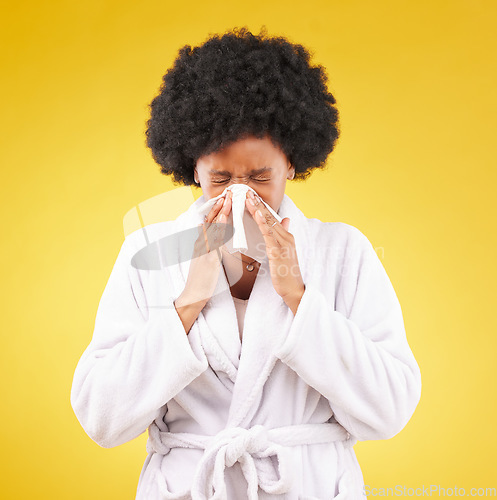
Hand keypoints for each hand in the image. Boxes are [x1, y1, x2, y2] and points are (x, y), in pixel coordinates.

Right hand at [179, 190, 232, 306]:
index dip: (217, 209)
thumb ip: (206, 245)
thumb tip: (205, 231)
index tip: (224, 198)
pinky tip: (225, 221)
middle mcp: (201, 244)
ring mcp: (204, 250)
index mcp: (201, 243)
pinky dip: (220, 229)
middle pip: (210, 220)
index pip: (209, 222)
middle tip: (227, 192)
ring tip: (228, 199)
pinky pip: (215, 241)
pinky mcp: (208, 259)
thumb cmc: (201, 279)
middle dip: (219, 206)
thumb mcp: (203, 259)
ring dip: (220, 212)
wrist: (193, 295)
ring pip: (212, 227)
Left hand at [245, 190, 304, 312]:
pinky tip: (256, 214)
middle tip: (247, 190)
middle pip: (269, 216)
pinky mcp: (278, 252)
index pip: (271, 218)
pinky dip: (262, 223)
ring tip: (248, 197)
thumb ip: (283, 235)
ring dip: (257, 208)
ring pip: (268, 222)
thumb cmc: (286, 273)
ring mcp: (283, 244)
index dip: (261, 206)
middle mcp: (286, 237)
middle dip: (257, 203)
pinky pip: (268, 234)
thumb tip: (285, 220)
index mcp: (286, 237)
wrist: (293, 289)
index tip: (251, 195)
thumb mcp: (285, 252)